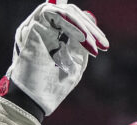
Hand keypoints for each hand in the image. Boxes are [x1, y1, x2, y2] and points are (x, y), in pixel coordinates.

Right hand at [0, 1, 108, 118]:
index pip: (74, 22)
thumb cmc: (53, 87)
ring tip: (90, 40)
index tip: (104, 45)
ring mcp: (38, 27)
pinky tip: (81, 37)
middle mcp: (45, 29)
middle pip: (70, 13)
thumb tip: (90, 23)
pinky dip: (69, 22)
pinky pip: (53, 13)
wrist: (34, 100)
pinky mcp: (32, 27)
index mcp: (54, 37)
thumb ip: (81, 44)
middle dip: (89, 26)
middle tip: (102, 42)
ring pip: (63, 11)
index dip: (91, 30)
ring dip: (80, 23)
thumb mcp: (75, 63)